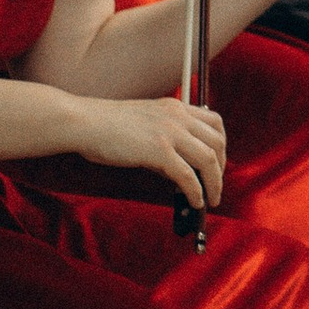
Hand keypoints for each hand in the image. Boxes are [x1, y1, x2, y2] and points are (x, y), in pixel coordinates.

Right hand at [64, 92, 228, 209]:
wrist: (85, 122)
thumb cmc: (107, 126)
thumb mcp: (145, 122)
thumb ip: (165, 138)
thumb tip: (178, 169)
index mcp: (175, 107)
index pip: (214, 122)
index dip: (222, 145)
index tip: (219, 162)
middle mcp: (178, 117)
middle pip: (217, 142)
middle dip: (222, 167)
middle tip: (216, 185)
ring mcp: (170, 133)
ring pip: (209, 159)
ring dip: (214, 183)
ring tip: (211, 199)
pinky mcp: (159, 151)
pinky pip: (188, 176)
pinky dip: (196, 191)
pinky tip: (195, 201)